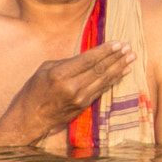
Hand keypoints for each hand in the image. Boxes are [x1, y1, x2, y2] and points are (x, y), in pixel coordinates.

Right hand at [0, 43, 135, 144]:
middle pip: (99, 69)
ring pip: (104, 80)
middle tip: (129, 48)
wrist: (29, 118)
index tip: (118, 43)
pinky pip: (102, 89)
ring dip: (119, 67)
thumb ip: (68, 62)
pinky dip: (114, 79)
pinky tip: (123, 72)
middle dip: (116, 57)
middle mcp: (72, 87)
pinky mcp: (84, 106)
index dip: (105, 51)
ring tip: (131, 57)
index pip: (88, 60)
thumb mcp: (45, 69)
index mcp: (60, 74)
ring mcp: (79, 98)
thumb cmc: (34, 90)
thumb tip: (90, 55)